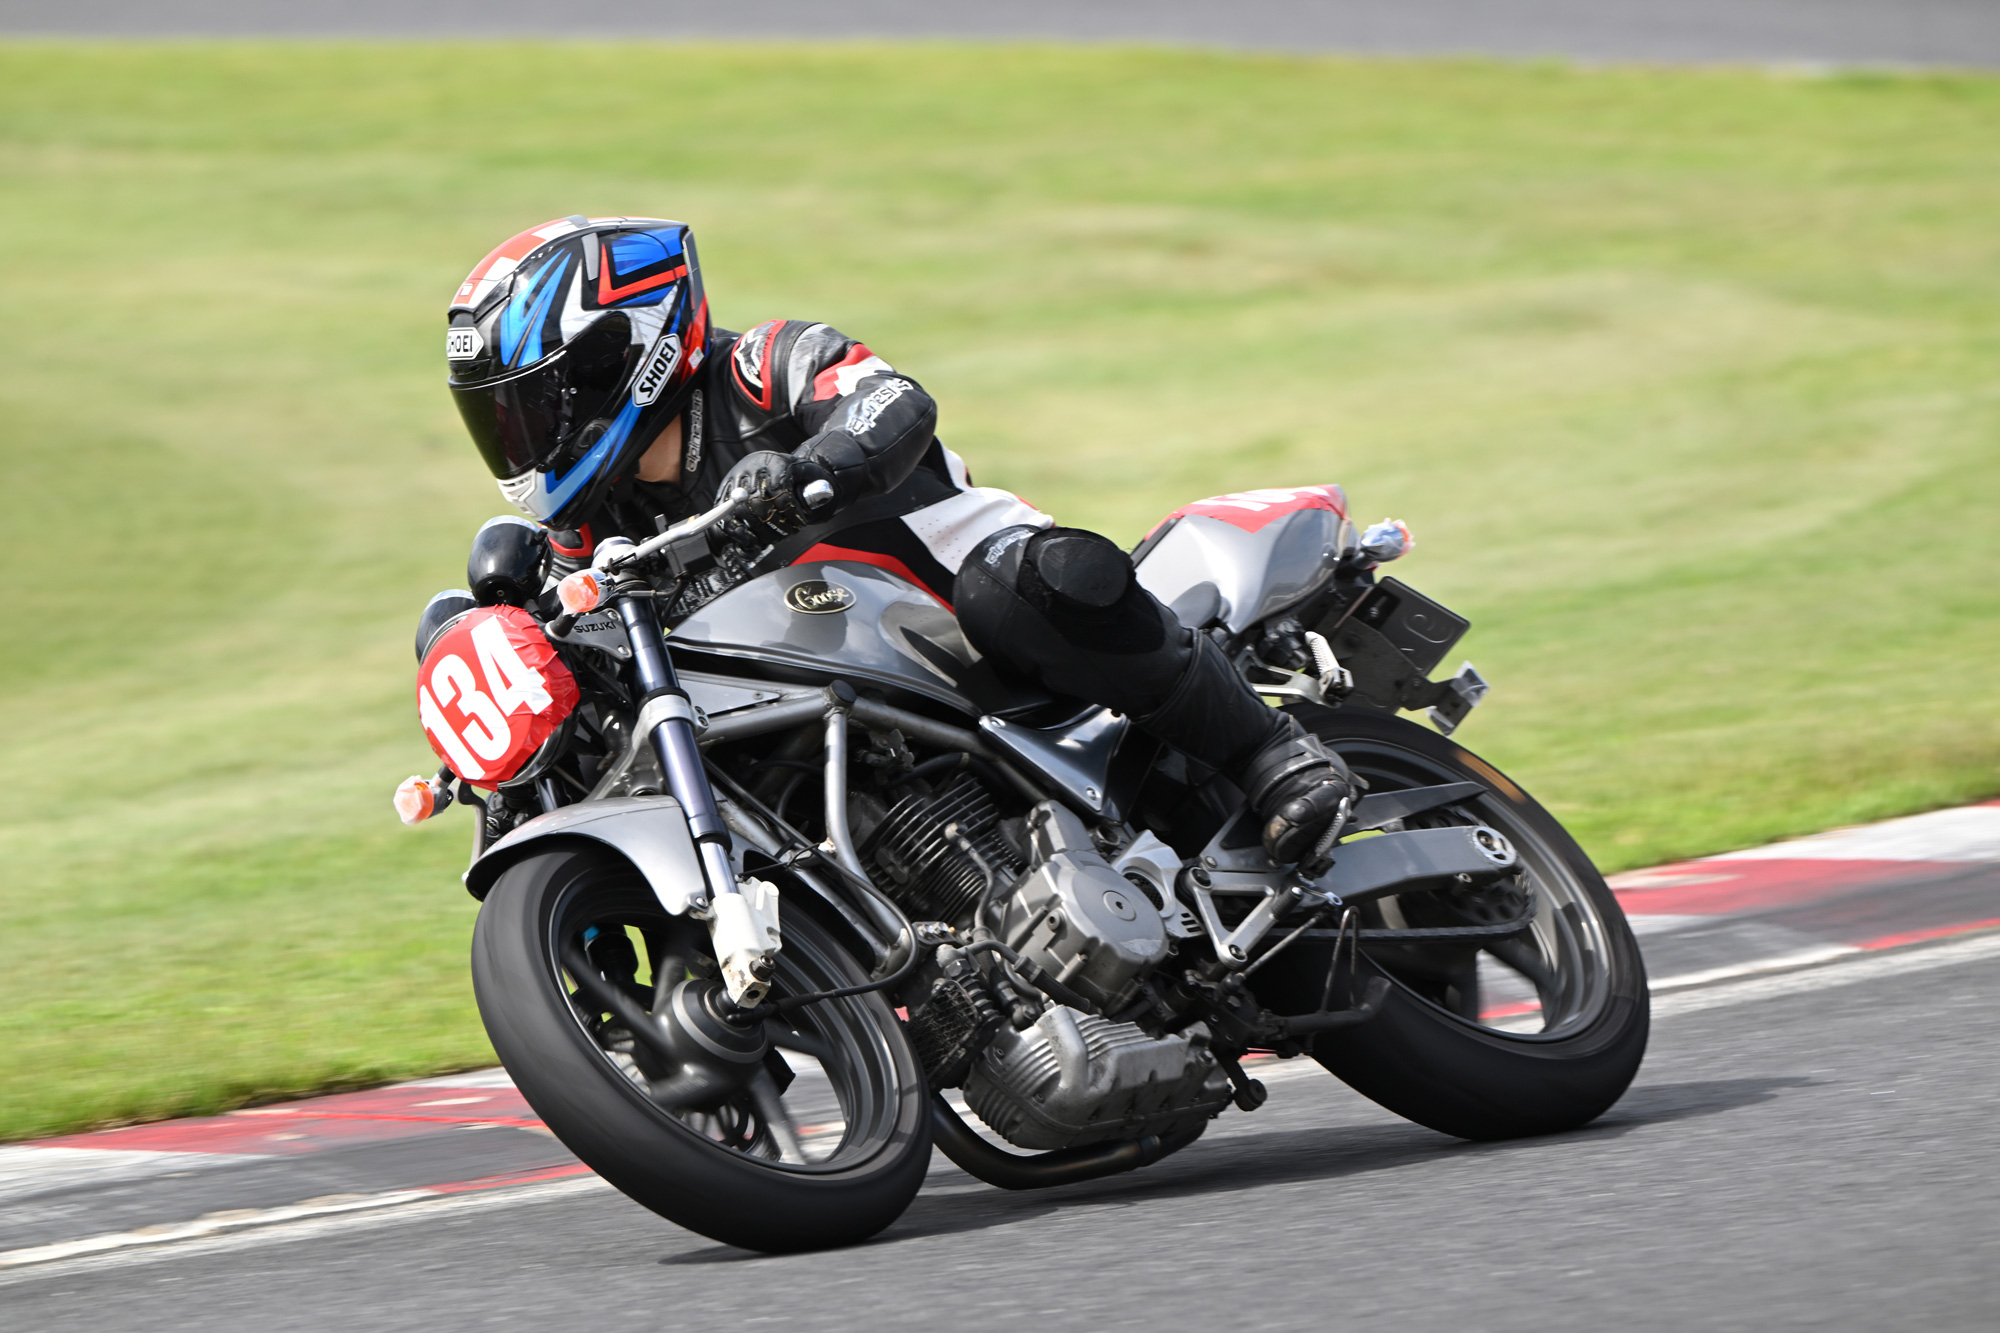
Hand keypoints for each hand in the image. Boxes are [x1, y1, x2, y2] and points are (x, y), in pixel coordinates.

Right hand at [718, 451, 837, 540]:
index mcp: (773, 461)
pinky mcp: (724, 495)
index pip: (778, 488)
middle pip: (758, 501)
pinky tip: (752, 542)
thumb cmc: (796, 475)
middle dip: (775, 524)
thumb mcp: (810, 474)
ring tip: (773, 538)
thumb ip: (816, 486)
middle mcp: (750, 468)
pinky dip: (738, 533)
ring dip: (759, 531)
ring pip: (741, 511)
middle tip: (787, 534)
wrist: (780, 468)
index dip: (789, 511)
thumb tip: (823, 494)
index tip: (799, 524)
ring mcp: (735, 481)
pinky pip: (725, 517)